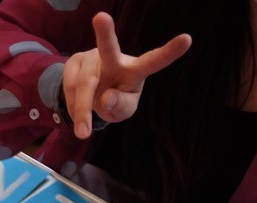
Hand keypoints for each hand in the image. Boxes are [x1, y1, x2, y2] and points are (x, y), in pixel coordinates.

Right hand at [63, 12, 191, 139]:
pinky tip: (78, 110)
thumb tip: (106, 97)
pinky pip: (69, 88)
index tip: (187, 39)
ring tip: (82, 131)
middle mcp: (115, 59)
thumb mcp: (122, 111)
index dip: (170, 52)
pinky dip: (72, 106)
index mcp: (136, 70)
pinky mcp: (73, 62)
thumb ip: (119, 107)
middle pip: (109, 49)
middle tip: (101, 17)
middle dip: (105, 33)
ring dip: (81, 111)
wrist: (89, 97)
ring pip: (83, 85)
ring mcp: (92, 58)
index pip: (154, 61)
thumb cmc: (114, 101)